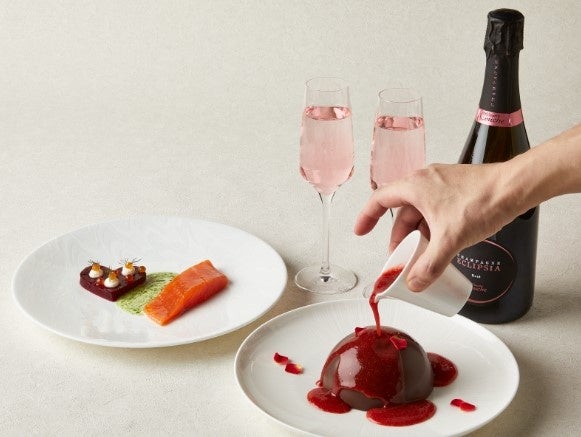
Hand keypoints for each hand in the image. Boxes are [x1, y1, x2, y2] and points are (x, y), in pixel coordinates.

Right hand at [354, 163, 518, 290]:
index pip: (379, 200)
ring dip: (417, 234)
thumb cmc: (482, 201)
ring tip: (422, 255)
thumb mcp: (450, 239)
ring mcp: (441, 184)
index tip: (361, 231)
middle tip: (400, 257)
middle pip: (401, 211)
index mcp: (414, 186)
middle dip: (398, 237)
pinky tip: (441, 243)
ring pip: (419, 212)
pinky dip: (432, 228)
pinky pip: (435, 210)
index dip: (366, 217)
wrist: (516, 187)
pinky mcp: (456, 189)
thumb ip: (430, 264)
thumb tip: (415, 283)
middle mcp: (424, 181)